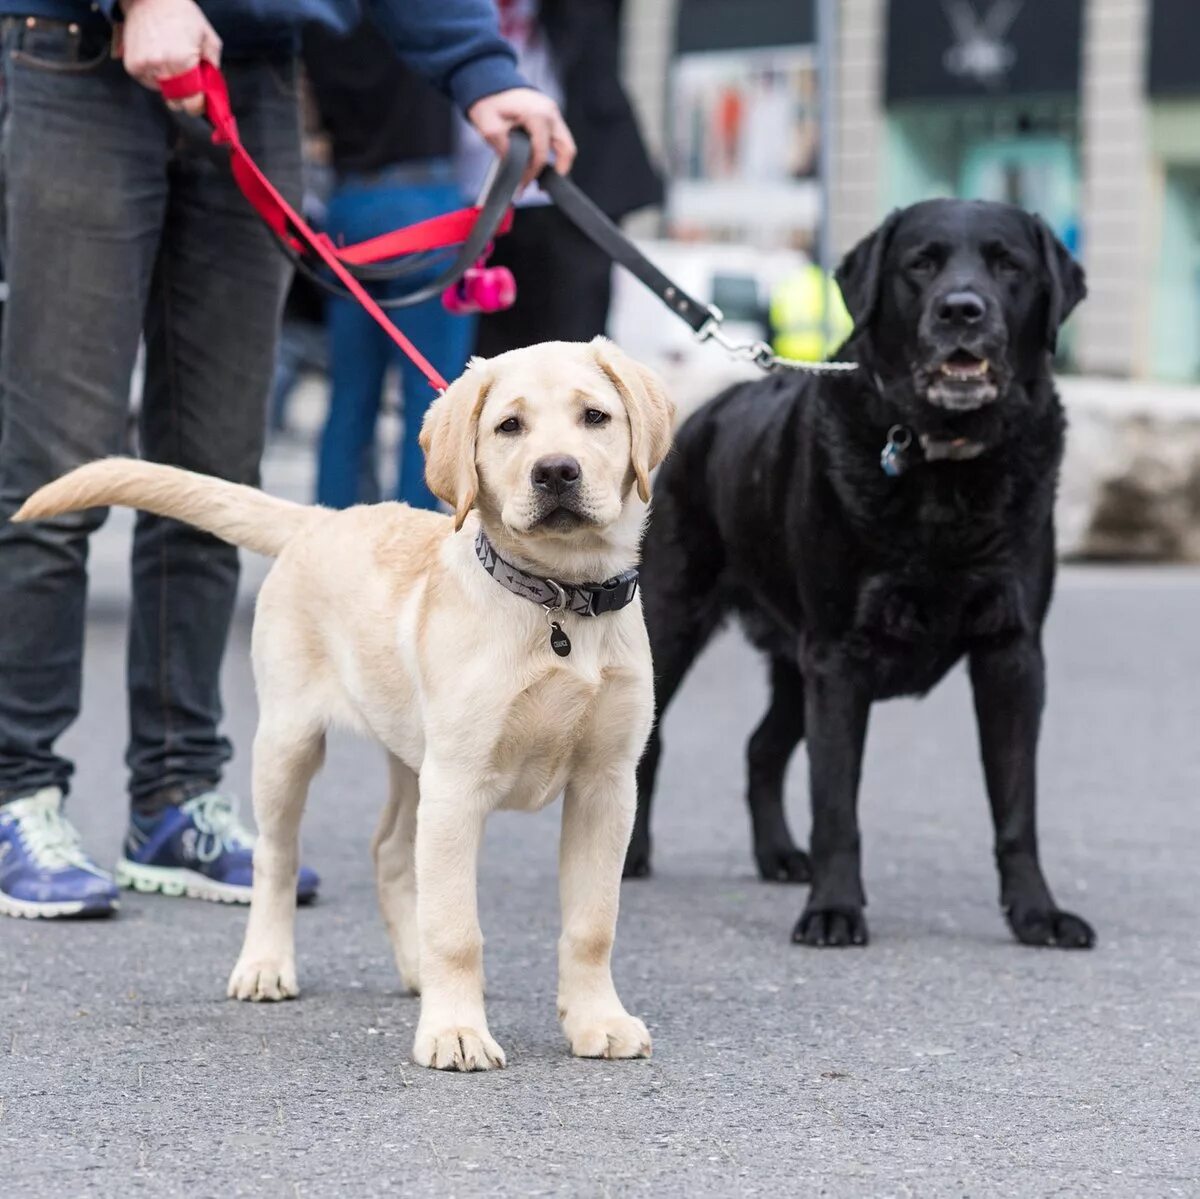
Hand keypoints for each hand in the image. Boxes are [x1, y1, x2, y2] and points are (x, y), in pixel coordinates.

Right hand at [117, 0, 221, 115]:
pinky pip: (147, 82)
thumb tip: (212, 89)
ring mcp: (144, 66)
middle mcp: (161, 65)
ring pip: (162, 92)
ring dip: (169, 84)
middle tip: (188, 84)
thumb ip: (214, 66)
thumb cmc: (182, 15)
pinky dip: (155, 77)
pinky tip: (159, 59)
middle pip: (176, 101)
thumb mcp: (209, 38)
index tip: (201, 103)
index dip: (198, 105)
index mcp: (183, 61)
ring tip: (171, 62)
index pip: (192, 101)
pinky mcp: (132, 65)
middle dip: (185, 97)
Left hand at [467, 88, 575, 187]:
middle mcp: (550, 113)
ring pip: (566, 144)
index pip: (540, 154)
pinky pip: (559, 137)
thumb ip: (502, 149)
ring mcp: (553, 112)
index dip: (531, 174)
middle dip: (557, 171)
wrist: (490, 81)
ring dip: (558, 162)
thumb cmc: (489, 101)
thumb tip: (513, 169)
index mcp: (536, 115)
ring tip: (541, 177)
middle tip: (540, 187)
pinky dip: (552, 151)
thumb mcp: (488, 126)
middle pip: (566, 149)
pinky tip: (538, 161)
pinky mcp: (551, 114)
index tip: (522, 185)